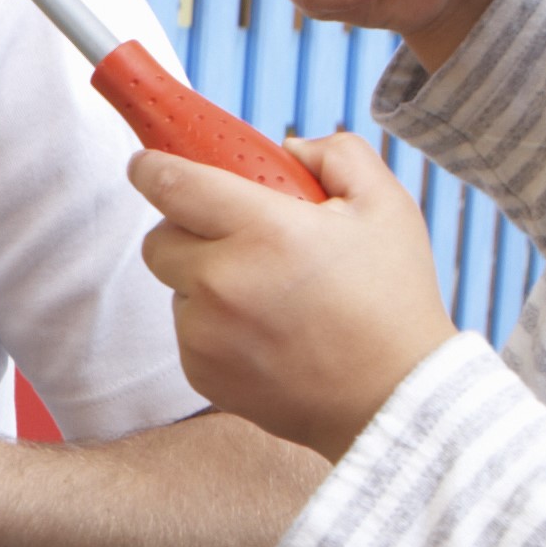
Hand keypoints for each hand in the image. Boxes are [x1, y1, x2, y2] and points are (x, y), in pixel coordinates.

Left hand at [129, 132, 455, 461]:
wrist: (395, 399)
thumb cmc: (393, 301)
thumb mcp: (385, 207)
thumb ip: (336, 155)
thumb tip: (288, 147)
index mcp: (265, 230)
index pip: (172, 184)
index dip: (153, 167)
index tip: (150, 163)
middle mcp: (223, 282)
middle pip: (159, 239)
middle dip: (187, 230)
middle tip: (238, 238)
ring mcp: (206, 334)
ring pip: (175, 287)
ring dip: (205, 282)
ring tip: (269, 295)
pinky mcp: (201, 373)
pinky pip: (188, 332)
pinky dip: (213, 327)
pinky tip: (267, 334)